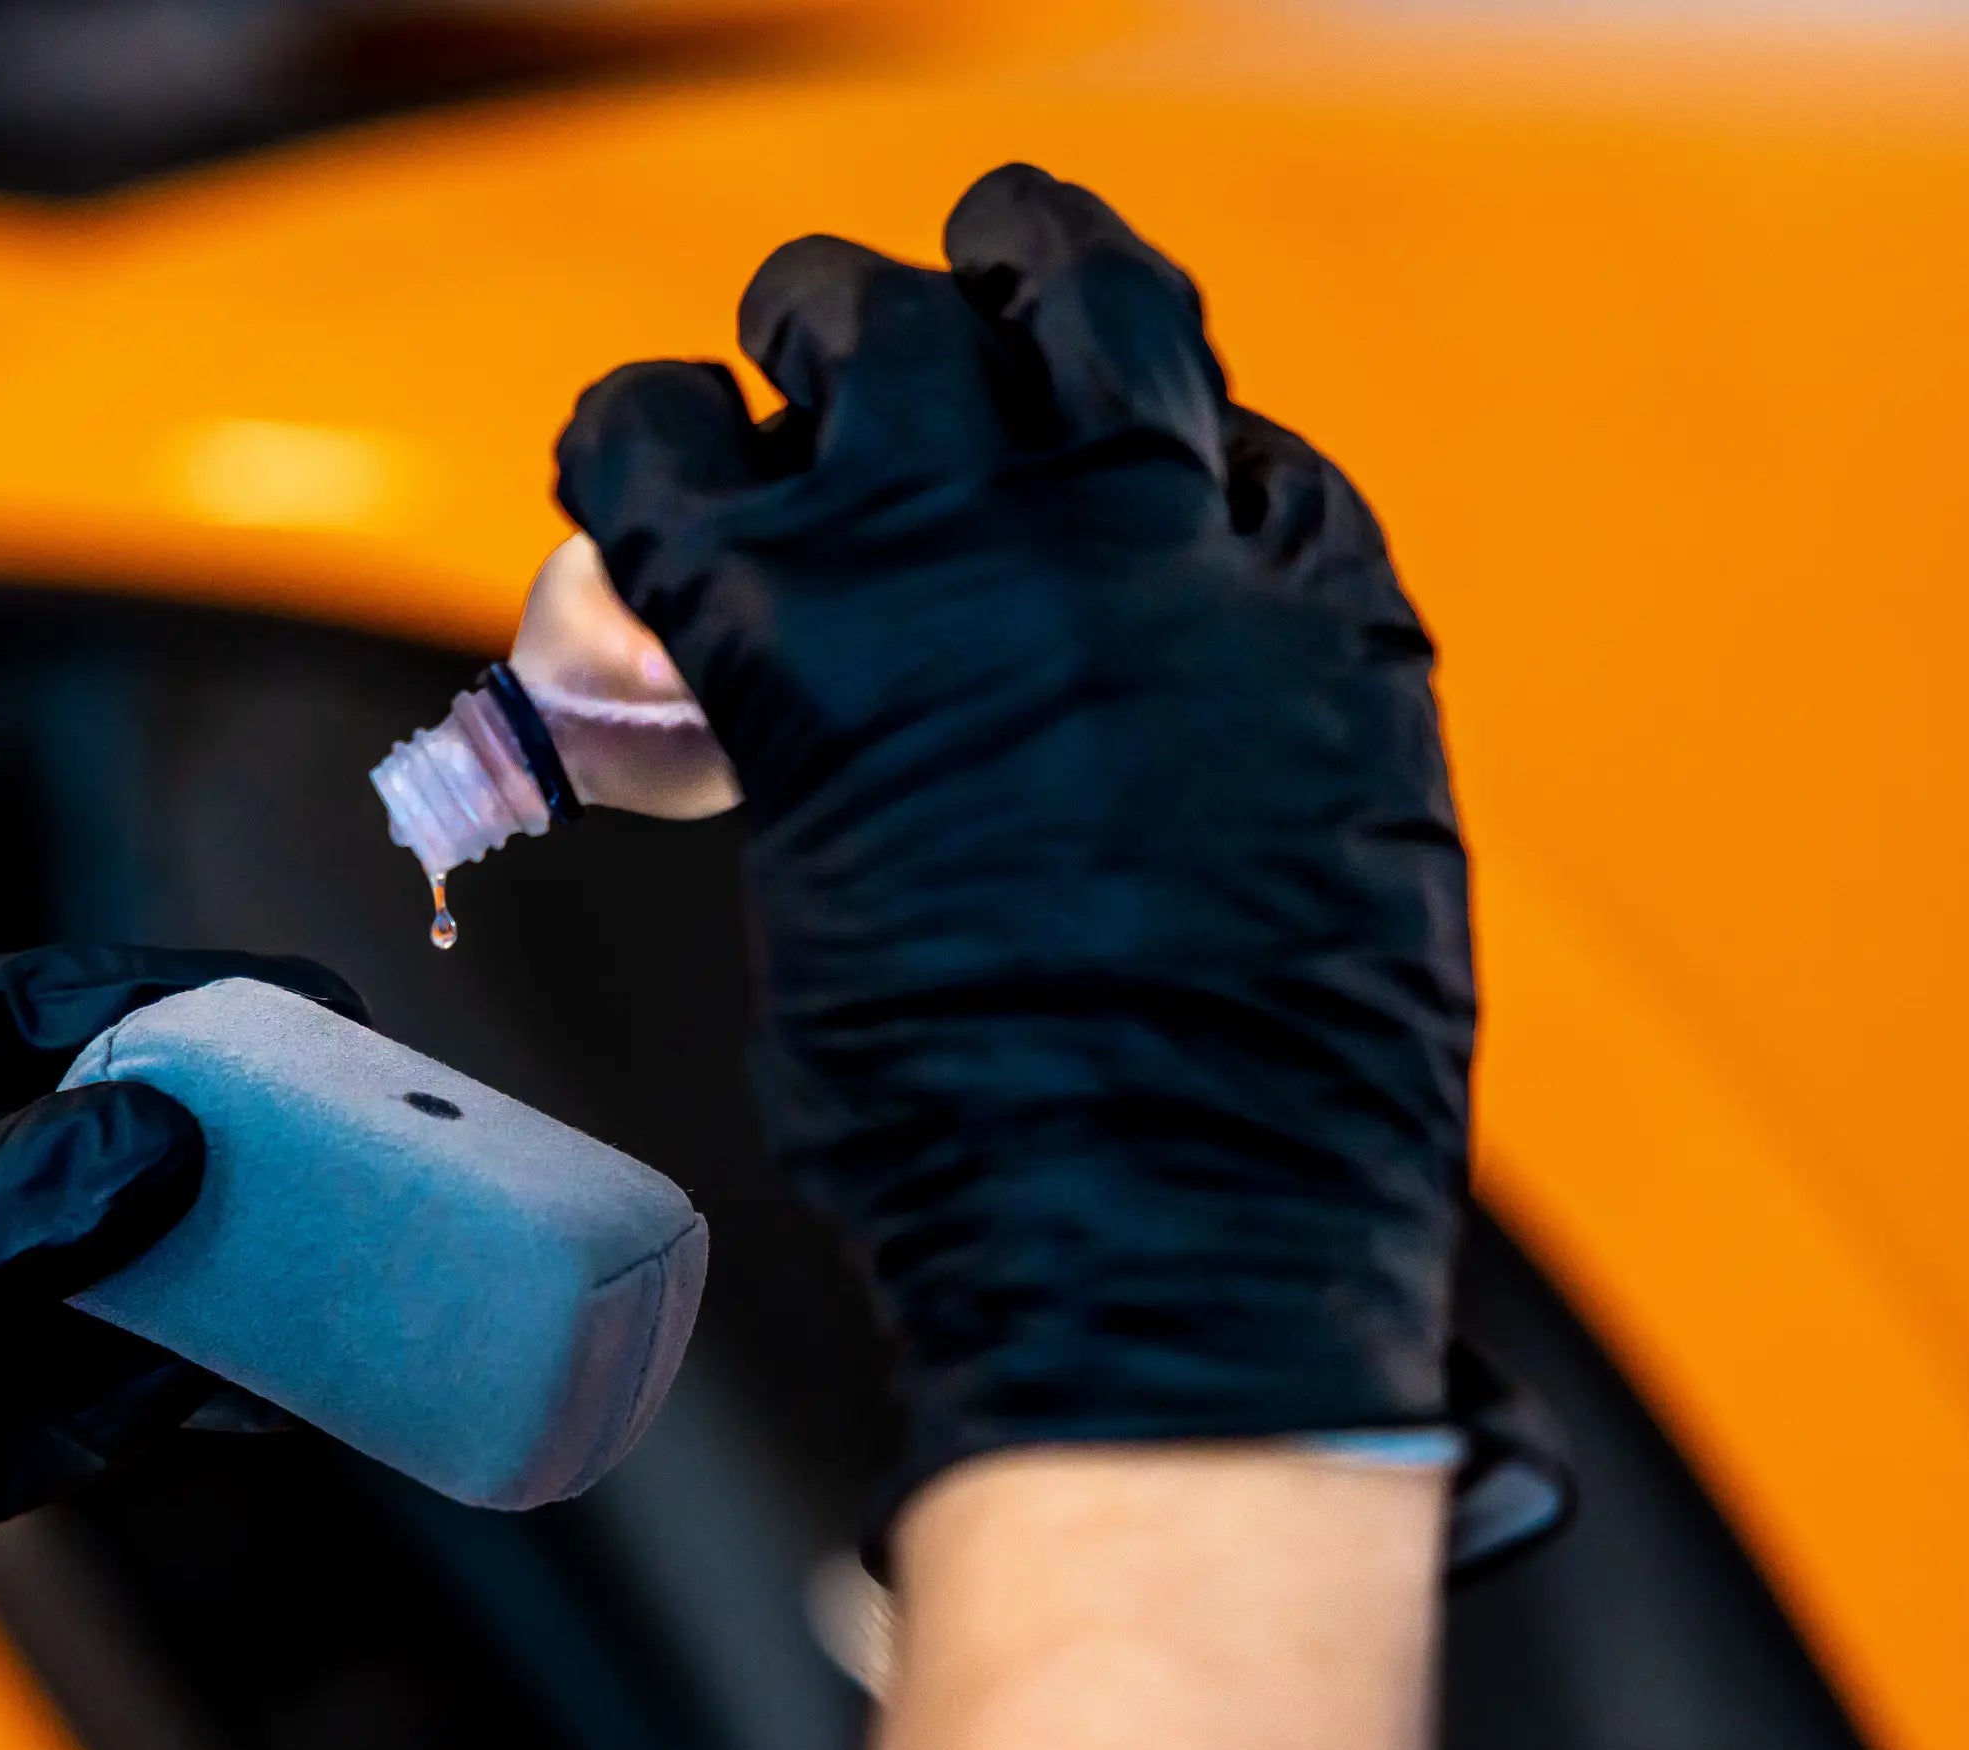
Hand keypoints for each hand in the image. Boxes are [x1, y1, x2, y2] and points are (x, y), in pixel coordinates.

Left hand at [0, 945, 360, 1749]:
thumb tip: (139, 1141)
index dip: (134, 1001)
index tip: (281, 1007)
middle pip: (48, 1154)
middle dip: (193, 1146)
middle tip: (346, 1143)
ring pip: (73, 1296)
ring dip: (198, 1284)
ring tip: (333, 1268)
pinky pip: (56, 1423)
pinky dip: (155, 1406)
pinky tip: (250, 1390)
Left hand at [557, 167, 1489, 1535]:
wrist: (1177, 1238)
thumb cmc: (1266, 1124)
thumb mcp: (1349, 868)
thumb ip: (1252, 726)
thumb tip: (1156, 677)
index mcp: (1313, 594)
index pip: (1208, 412)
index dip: (1119, 419)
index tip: (1059, 462)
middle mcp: (1161, 529)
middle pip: (1060, 292)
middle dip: (977, 298)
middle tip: (888, 359)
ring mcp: (982, 560)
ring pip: (859, 325)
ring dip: (797, 340)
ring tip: (746, 396)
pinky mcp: (807, 639)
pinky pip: (663, 459)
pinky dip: (623, 446)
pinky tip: (618, 475)